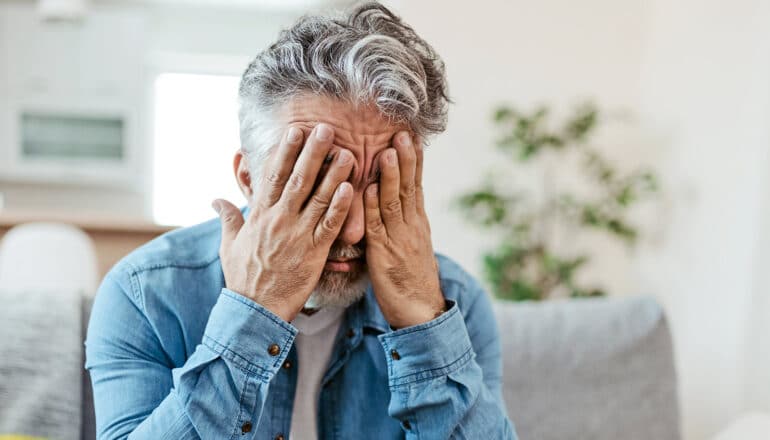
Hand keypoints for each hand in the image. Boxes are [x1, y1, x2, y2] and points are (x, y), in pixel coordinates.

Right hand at [213, 124, 353, 321]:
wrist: (255, 310)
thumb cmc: (243, 277)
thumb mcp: (229, 245)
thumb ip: (228, 218)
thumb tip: (216, 200)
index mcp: (260, 216)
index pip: (273, 176)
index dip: (285, 152)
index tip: (296, 132)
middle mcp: (279, 220)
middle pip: (298, 179)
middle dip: (313, 153)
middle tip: (326, 129)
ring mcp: (298, 235)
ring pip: (318, 199)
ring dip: (333, 174)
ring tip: (346, 153)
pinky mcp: (314, 253)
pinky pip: (329, 226)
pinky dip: (340, 207)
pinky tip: (351, 189)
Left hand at [364, 131, 444, 328]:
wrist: (421, 311)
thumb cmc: (411, 278)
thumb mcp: (411, 244)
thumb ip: (402, 221)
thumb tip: (393, 200)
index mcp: (418, 222)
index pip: (416, 184)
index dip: (414, 160)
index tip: (411, 136)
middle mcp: (411, 226)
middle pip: (409, 186)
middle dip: (405, 159)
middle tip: (402, 133)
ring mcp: (399, 239)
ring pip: (394, 202)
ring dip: (390, 177)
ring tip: (388, 152)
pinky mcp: (384, 254)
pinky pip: (377, 227)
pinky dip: (373, 207)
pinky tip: (369, 189)